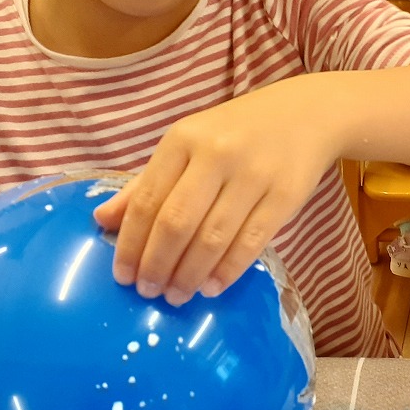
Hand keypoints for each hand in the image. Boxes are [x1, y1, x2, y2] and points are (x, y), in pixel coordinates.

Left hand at [95, 81, 335, 305]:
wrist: (307, 114)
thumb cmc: (237, 132)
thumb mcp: (188, 144)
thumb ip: (146, 183)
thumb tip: (101, 221)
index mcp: (183, 139)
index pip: (146, 200)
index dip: (130, 244)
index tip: (122, 276)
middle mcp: (217, 154)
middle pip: (177, 223)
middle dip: (157, 265)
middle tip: (149, 292)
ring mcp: (254, 174)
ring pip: (213, 238)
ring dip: (190, 275)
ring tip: (178, 295)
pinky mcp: (286, 195)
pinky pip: (251, 242)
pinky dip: (227, 271)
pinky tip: (212, 286)